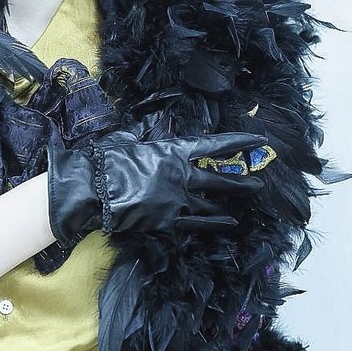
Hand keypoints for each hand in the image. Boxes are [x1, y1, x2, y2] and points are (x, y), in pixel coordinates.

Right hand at [45, 125, 269, 243]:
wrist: (92, 190)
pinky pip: (198, 222)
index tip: (259, 141)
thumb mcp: (131, 140)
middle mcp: (181, 175)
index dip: (238, 143)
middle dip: (242, 180)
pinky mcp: (168, 220)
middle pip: (220, 179)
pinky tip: (229, 222)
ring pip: (211, 202)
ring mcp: (177, 200)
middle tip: (259, 182)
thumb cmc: (107, 161)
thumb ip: (151, 137)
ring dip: (228, 202)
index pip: (214, 146)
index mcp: (173, 151)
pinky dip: (215, 221)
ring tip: (244, 202)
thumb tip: (158, 128)